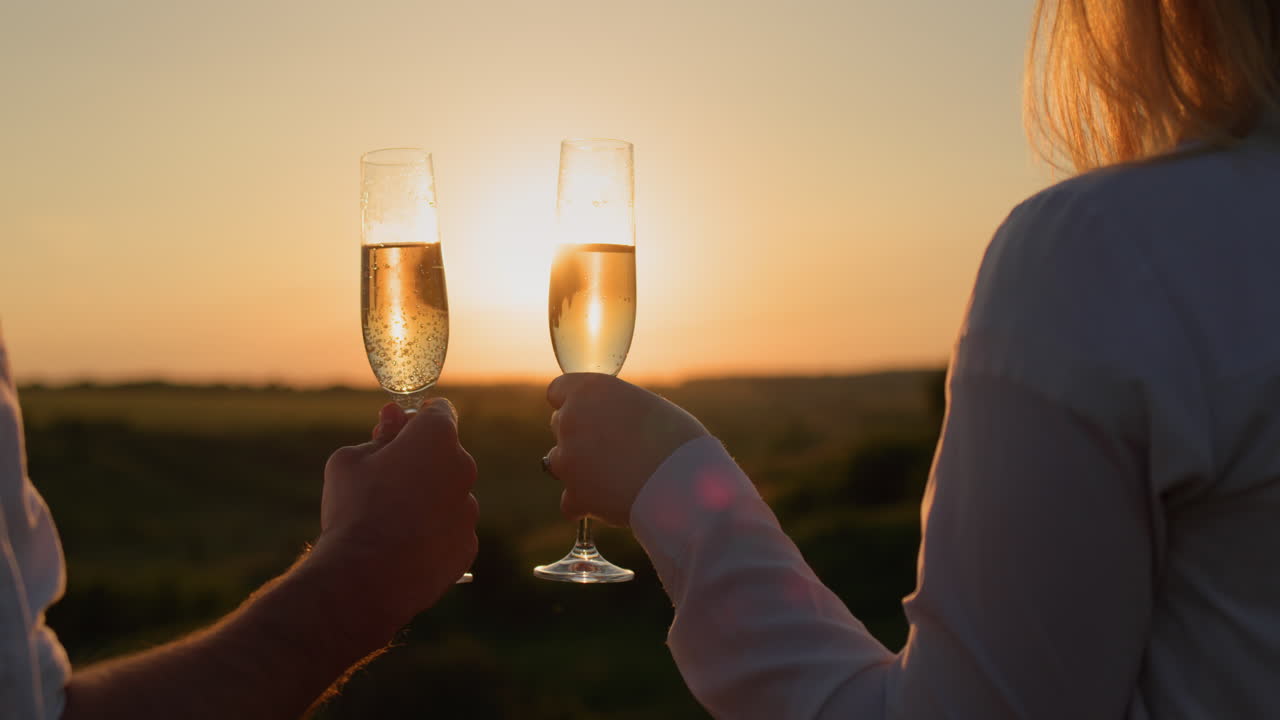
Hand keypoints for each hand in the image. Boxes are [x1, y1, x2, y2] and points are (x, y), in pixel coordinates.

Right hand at [313, 399, 477, 631]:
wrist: (367, 577)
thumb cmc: (355, 509)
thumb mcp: (350, 459)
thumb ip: (380, 435)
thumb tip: (393, 418)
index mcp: (437, 437)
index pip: (439, 412)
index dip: (415, 419)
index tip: (397, 430)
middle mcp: (463, 468)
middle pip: (444, 454)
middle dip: (419, 460)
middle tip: (383, 478)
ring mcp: (469, 509)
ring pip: (447, 494)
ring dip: (426, 498)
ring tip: (388, 520)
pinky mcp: (467, 545)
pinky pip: (449, 529)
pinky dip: (432, 532)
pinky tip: (402, 545)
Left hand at [545, 374, 708, 526]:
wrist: (687, 484)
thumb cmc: (679, 439)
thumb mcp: (647, 406)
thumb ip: (617, 410)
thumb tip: (610, 422)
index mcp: (590, 390)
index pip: (558, 391)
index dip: (572, 403)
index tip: (587, 413)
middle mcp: (571, 419)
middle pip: (560, 425)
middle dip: (580, 435)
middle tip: (613, 447)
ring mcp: (568, 459)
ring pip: (559, 462)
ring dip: (579, 469)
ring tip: (616, 476)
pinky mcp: (574, 494)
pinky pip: (571, 500)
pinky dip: (586, 503)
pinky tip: (611, 502)